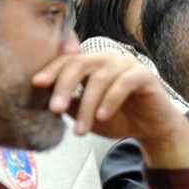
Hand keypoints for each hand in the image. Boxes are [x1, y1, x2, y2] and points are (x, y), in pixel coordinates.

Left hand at [32, 51, 188, 169]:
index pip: (67, 60)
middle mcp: (107, 58)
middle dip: (64, 86)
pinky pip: (124, 83)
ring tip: (81, 130)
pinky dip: (110, 100)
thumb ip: (68, 104)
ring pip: (100, 78)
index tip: (36, 85)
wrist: (152, 129)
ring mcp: (126, 64)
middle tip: (54, 109)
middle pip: (80, 63)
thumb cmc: (119, 119)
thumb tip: (43, 100)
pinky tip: (102, 116)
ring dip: (88, 105)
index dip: (51, 70)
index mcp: (91, 63)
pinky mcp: (144, 75)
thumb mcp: (86, 114)